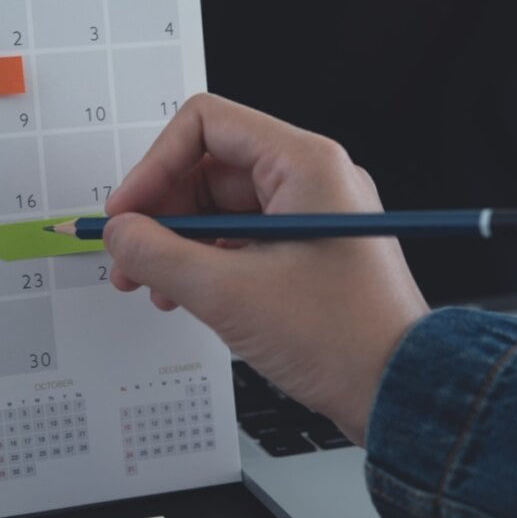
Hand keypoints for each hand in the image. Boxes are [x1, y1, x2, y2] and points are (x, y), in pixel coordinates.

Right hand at [103, 94, 428, 444]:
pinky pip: (240, 240)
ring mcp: (309, 217)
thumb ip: (159, 255)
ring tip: (151, 285)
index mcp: (305, 164)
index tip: (126, 211)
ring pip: (220, 209)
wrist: (396, 392)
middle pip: (208, 169)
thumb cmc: (342, 339)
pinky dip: (205, 263)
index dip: (154, 165)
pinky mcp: (306, 253)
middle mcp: (311, 180)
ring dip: (177, 244)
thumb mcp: (229, 294)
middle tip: (128, 257)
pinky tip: (184, 296)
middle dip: (160, 214)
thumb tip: (120, 235)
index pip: (207, 125)